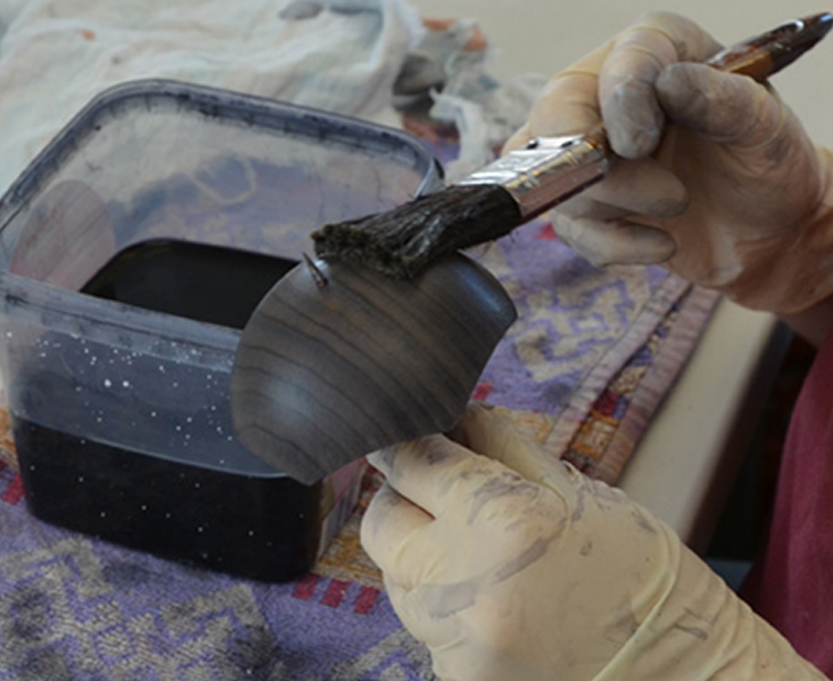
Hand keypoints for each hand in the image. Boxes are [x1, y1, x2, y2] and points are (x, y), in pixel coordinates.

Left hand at [360, 404, 823, 680]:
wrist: (689, 678)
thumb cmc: (640, 572)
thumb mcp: (577, 488)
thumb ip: (497, 445)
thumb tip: (443, 418)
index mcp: (504, 521)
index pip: (412, 463)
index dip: (408, 443)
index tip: (408, 436)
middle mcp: (468, 587)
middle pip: (383, 524)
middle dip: (404, 501)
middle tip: (443, 495)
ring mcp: (458, 644)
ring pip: (397, 578)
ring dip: (422, 556)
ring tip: (484, 556)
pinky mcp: (456, 680)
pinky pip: (423, 625)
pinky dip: (445, 605)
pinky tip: (496, 602)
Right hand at [506, 12, 832, 327]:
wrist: (770, 227)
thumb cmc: (766, 161)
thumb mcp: (763, 125)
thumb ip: (722, 100)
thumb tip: (670, 84)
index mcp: (654, 49)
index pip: (619, 64)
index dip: (622, 102)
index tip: (638, 144)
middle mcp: (606, 92)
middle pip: (557, 121)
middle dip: (602, 170)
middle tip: (667, 194)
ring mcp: (585, 149)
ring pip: (558, 179)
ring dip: (623, 206)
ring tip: (678, 204)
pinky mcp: (580, 201)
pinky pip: (570, 227)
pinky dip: (616, 244)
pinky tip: (660, 241)